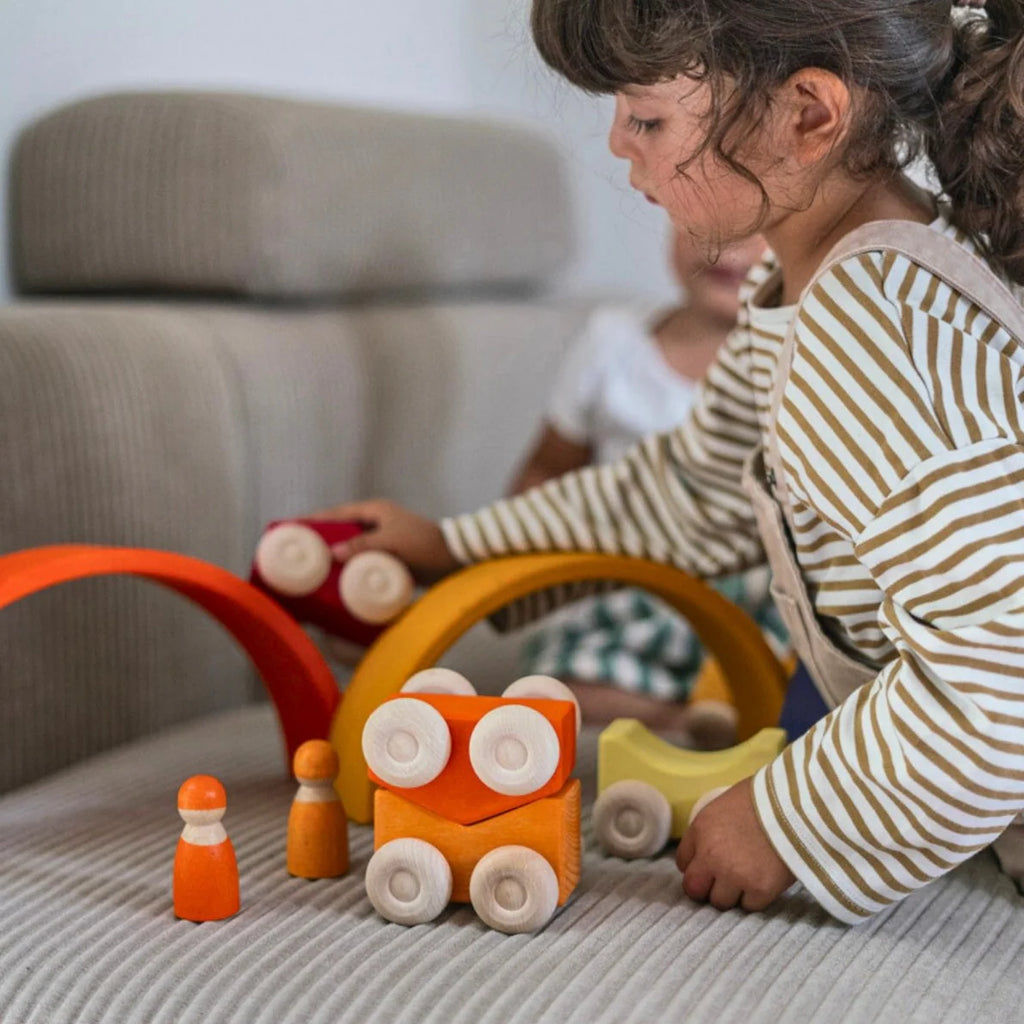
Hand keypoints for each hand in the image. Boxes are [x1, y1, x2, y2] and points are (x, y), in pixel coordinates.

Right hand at [309, 498, 458, 584]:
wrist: (454, 560)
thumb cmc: (425, 544)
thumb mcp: (393, 542)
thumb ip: (363, 545)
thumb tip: (332, 552)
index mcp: (375, 511)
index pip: (336, 513)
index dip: (313, 520)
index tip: (290, 526)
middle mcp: (376, 523)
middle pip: (340, 531)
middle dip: (319, 541)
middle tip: (295, 553)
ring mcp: (381, 541)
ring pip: (349, 548)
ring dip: (334, 558)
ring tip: (310, 571)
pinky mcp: (387, 558)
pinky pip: (361, 562)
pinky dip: (349, 570)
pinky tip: (336, 583)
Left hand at [676, 778, 794, 911]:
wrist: (797, 805)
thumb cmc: (761, 799)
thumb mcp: (722, 807)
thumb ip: (706, 833)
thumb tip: (699, 855)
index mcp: (701, 832)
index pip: (682, 864)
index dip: (696, 866)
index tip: (706, 867)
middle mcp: (712, 857)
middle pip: (695, 890)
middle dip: (706, 886)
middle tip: (722, 880)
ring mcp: (735, 876)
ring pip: (721, 902)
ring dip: (731, 893)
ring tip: (747, 877)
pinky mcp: (760, 890)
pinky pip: (749, 906)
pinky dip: (755, 897)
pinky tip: (764, 879)